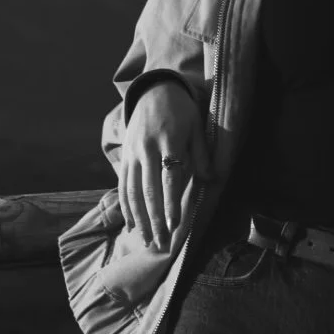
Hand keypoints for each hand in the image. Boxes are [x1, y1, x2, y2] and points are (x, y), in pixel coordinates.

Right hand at [118, 81, 213, 250]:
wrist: (154, 90)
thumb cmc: (181, 110)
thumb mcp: (197, 126)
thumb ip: (201, 153)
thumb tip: (210, 179)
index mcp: (168, 141)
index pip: (169, 178)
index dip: (171, 203)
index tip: (174, 225)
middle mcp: (147, 148)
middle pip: (149, 189)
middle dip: (155, 219)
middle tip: (160, 242)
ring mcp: (133, 153)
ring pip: (133, 190)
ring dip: (139, 218)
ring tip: (146, 239)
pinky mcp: (125, 155)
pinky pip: (123, 184)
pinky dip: (126, 206)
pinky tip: (131, 224)